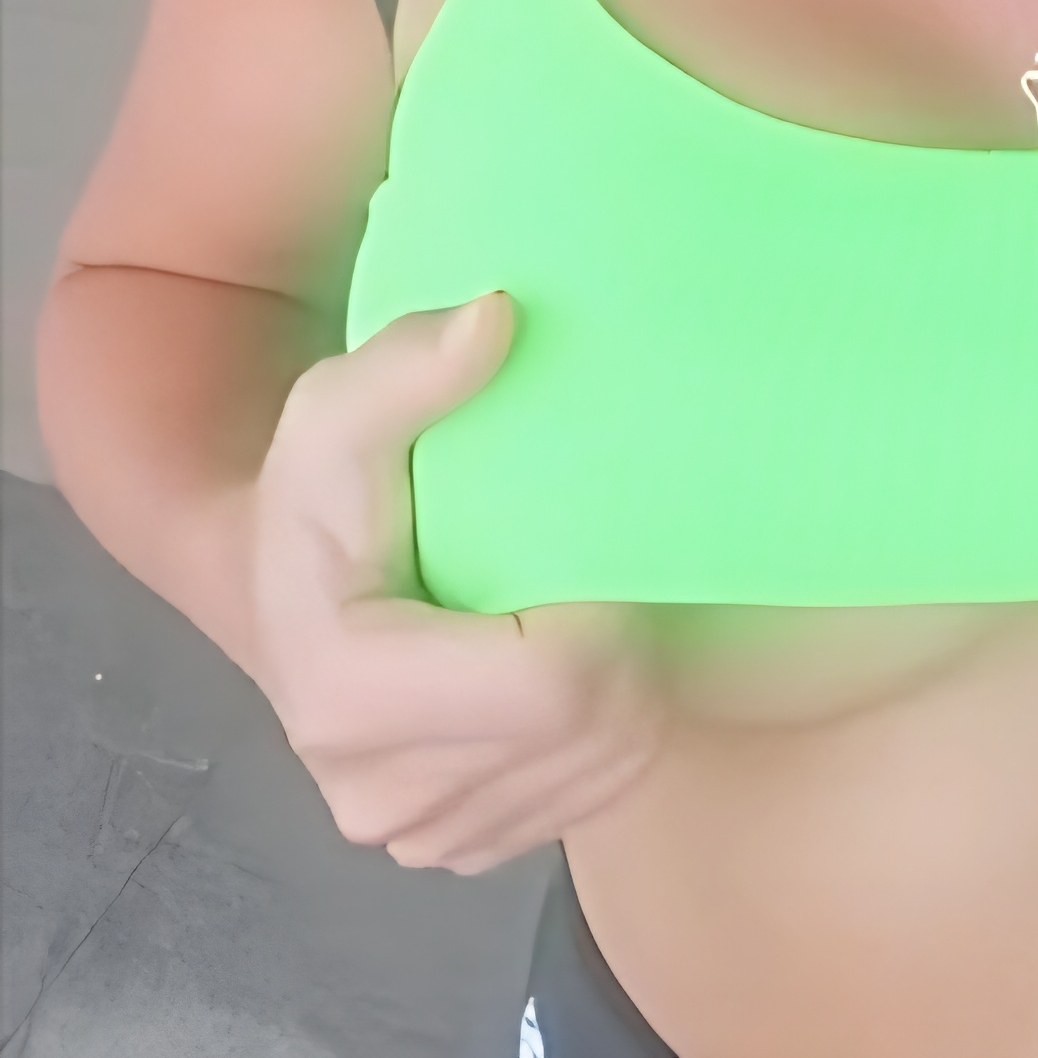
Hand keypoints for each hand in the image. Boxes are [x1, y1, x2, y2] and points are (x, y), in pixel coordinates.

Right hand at [250, 294, 664, 872]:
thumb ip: (408, 366)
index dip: (601, 613)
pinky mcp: (458, 849)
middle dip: (622, 646)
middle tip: (599, 572)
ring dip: (623, 690)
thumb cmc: (316, 500)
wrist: (283, 594)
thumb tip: (495, 318)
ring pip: (606, 773)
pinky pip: (590, 801)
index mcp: (346, 697)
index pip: (552, 688)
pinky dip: (603, 736)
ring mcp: (419, 836)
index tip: (593, 551)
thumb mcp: (333, 410)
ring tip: (580, 611)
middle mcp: (376, 795)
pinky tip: (565, 670)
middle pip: (589, 735)